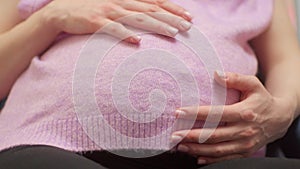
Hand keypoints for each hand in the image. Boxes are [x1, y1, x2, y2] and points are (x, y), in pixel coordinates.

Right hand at [41, 0, 192, 42]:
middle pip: (151, 10)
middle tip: (188, 27)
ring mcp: (108, 11)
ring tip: (173, 34)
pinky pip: (112, 29)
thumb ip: (132, 10)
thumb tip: (150, 20)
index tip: (190, 18)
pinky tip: (138, 42)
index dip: (174, 9)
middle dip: (172, 18)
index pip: (155, 2)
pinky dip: (125, 34)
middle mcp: (121, 3)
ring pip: (137, 18)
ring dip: (156, 25)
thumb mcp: (115, 6)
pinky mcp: (95, 22)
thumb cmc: (92, 10)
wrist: (63, 11)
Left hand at [171, 72, 295, 163]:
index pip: (216, 114)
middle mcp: (244, 130)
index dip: (196, 114)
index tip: (179, 113)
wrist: (279, 118)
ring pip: (217, 150)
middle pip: (213, 135)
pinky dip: (210, 159)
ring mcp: (245, 143)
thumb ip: (235, 78)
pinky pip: (226, 158)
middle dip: (192, 136)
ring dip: (197, 149)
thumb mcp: (253, 84)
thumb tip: (217, 73)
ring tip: (181, 146)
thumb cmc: (262, 99)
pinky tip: (197, 157)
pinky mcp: (245, 151)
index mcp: (244, 112)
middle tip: (175, 135)